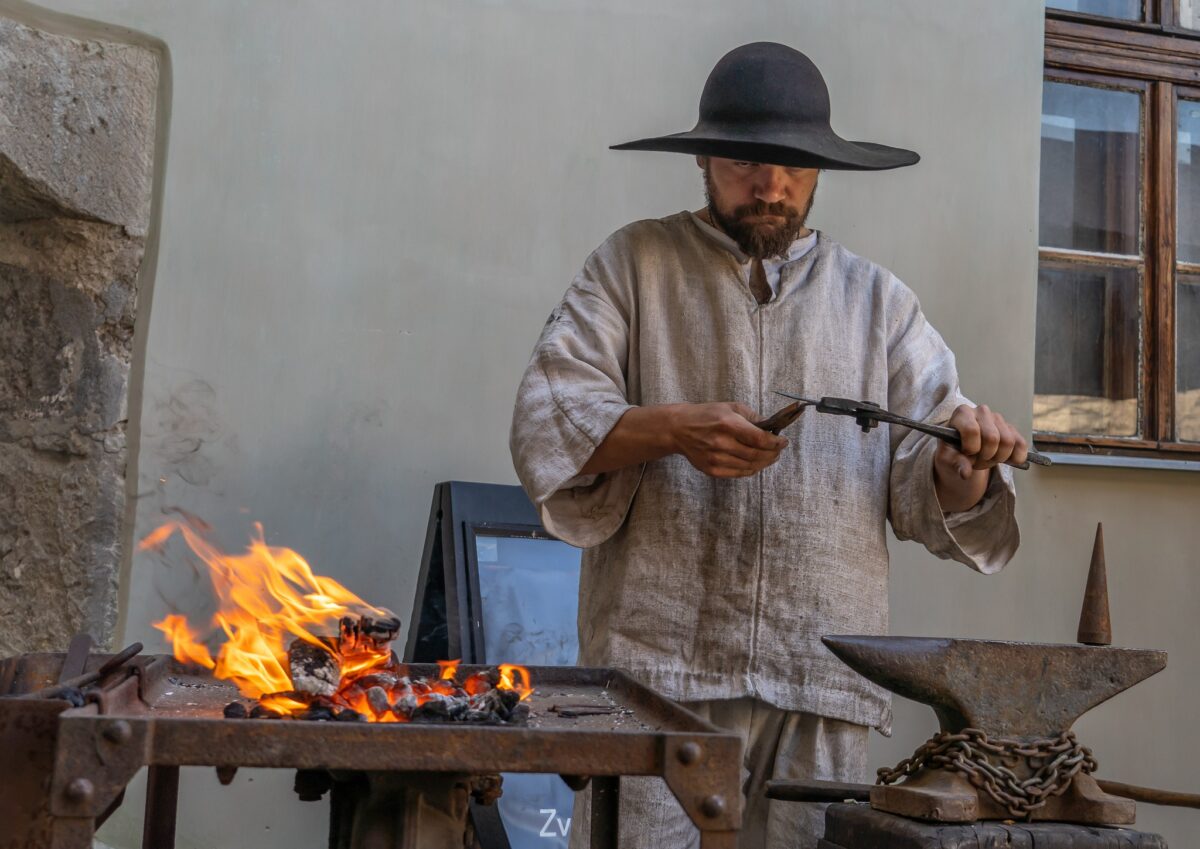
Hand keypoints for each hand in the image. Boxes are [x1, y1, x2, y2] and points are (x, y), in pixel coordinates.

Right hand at [668, 402, 787, 477]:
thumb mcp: (730, 407)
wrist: (679, 429)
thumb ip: (752, 417)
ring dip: (765, 463)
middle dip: (773, 453)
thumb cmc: (706, 415)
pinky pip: (739, 474)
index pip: (759, 439)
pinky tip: (756, 463)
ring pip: (750, 467)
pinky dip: (751, 470)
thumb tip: (771, 427)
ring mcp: (716, 459)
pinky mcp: (712, 470)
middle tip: (779, 450)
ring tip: (770, 457)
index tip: (784, 441)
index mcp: (728, 424)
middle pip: (757, 455)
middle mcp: (722, 443)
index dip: (776, 442)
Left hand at [935, 404, 1028, 479]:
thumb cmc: (953, 450)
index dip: (970, 448)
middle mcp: (981, 411)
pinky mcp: (1011, 428)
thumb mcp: (947, 457)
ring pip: (1008, 442)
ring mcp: (998, 418)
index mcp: (962, 413)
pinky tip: (1008, 461)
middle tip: (976, 461)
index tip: (966, 453)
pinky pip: (1021, 444)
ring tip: (986, 459)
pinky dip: (1017, 457)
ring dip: (998, 458)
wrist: (963, 450)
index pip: (972, 430)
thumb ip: (956, 463)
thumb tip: (965, 473)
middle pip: (992, 438)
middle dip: (985, 456)